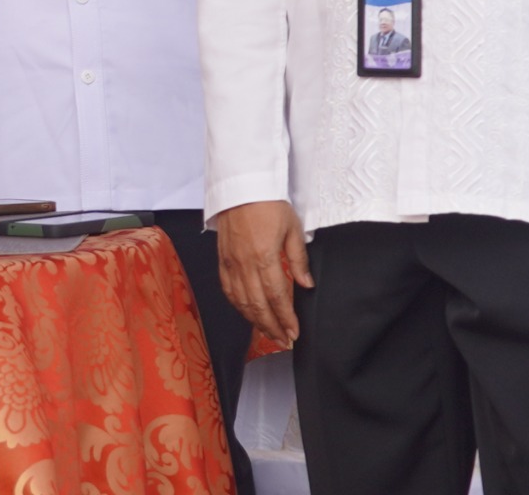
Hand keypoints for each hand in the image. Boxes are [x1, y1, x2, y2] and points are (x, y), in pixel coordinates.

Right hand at [214, 200, 310, 346]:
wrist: (241, 186)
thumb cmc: (268, 204)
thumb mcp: (292, 228)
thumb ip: (298, 259)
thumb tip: (306, 284)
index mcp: (264, 256)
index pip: (277, 297)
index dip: (286, 318)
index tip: (294, 333)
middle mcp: (244, 263)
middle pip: (257, 305)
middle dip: (271, 327)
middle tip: (283, 340)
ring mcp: (230, 262)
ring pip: (241, 301)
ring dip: (254, 320)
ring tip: (268, 332)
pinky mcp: (222, 259)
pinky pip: (228, 289)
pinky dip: (237, 305)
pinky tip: (246, 312)